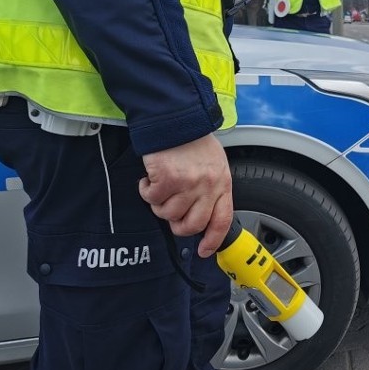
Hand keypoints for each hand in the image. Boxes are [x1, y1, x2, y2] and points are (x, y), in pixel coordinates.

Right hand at [139, 134, 232, 257]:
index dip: (212, 240)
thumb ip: (211, 189)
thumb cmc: (193, 140)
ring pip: (168, 214)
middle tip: (170, 211)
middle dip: (178, 224)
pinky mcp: (167, 178)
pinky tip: (150, 177)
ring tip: (161, 185)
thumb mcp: (214, 164)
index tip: (204, 251)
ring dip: (159, 203)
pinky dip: (145, 189)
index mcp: (222, 182)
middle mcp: (208, 186)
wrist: (176, 118)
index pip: (222, 220)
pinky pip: (151, 198)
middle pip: (192, 225)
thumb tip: (201, 215)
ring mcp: (188, 183)